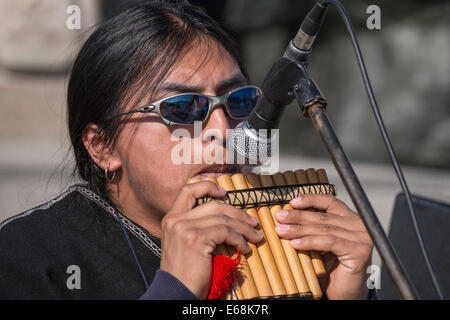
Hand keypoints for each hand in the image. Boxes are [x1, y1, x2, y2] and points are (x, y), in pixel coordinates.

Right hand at [160, 181, 262, 298]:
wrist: (175, 291)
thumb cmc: (183, 272)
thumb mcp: (183, 243)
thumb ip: (194, 226)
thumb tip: (221, 219)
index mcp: (171, 218)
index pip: (188, 190)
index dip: (208, 186)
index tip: (224, 192)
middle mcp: (176, 219)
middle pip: (214, 206)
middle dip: (238, 213)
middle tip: (252, 223)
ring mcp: (184, 228)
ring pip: (223, 219)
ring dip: (244, 228)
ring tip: (255, 237)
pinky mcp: (196, 239)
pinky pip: (226, 232)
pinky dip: (240, 239)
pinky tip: (244, 248)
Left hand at [274, 194, 372, 299]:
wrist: (343, 293)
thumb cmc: (330, 268)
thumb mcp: (318, 243)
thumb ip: (310, 228)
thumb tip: (284, 217)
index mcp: (349, 218)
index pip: (329, 202)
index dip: (310, 199)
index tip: (291, 202)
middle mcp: (359, 225)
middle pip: (323, 216)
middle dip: (298, 216)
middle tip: (279, 217)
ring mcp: (362, 237)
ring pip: (324, 229)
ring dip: (300, 229)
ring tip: (282, 231)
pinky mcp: (359, 251)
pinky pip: (329, 242)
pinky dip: (310, 242)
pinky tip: (296, 244)